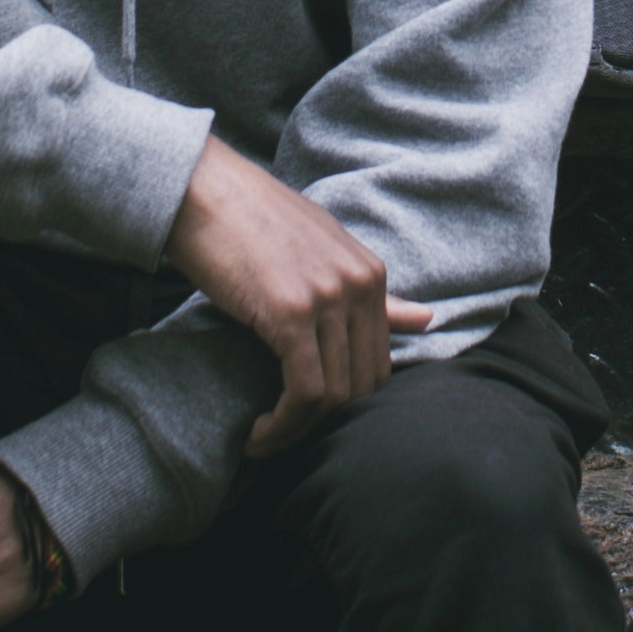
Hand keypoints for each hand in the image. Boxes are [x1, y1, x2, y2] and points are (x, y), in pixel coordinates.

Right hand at [164, 136, 429, 455]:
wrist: (203, 190)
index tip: (305, 420)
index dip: (343, 404)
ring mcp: (329, 297)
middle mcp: (360, 285)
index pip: (377, 366)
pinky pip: (304, 391)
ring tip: (265, 441)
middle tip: (282, 438)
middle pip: (361, 387)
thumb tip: (429, 319)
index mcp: (372, 273)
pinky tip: (257, 433)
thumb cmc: (253, 223)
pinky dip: (283, 425)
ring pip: (333, 396)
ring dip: (297, 433)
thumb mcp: (322, 251)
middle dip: (323, 425)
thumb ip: (371, 293)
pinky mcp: (292, 313)